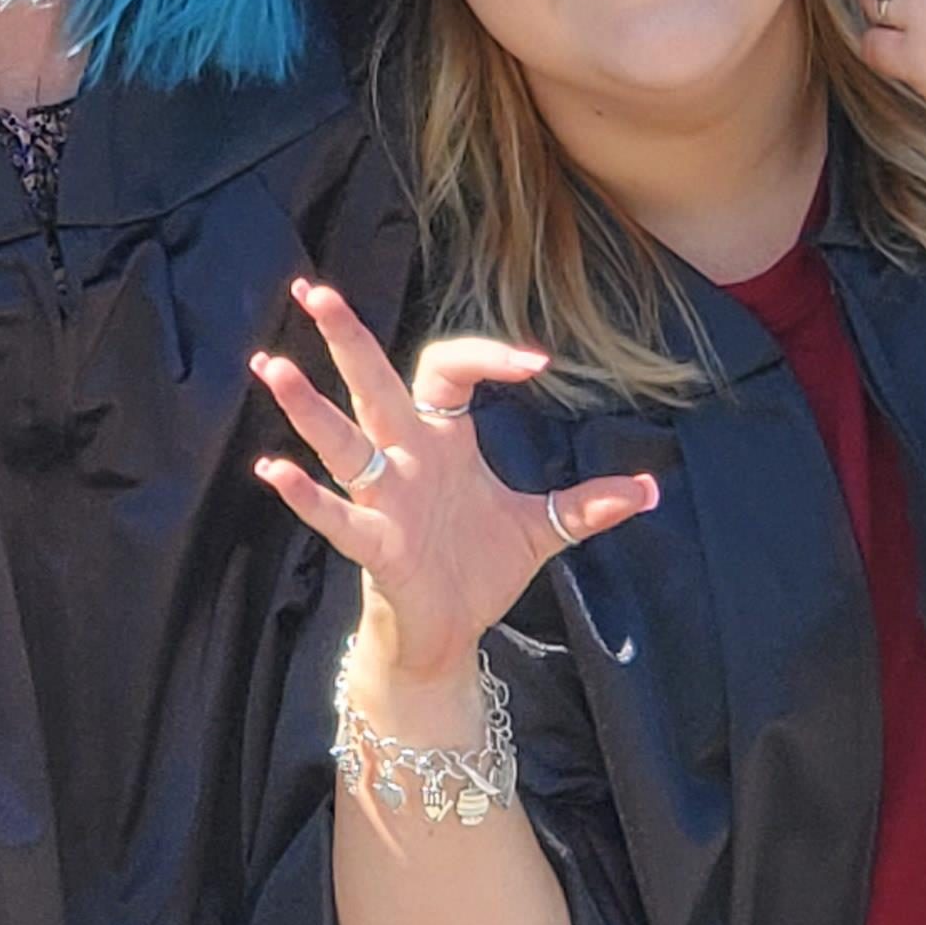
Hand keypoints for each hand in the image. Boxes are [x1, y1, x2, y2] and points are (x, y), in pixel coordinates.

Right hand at [250, 277, 658, 685]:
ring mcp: (384, 500)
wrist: (448, 635)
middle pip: (372, 385)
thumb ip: (589, 504)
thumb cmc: (476, 571)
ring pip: (341, 442)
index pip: (450, 370)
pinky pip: (338, 515)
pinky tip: (274, 470)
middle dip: (345, 338)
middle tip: (314, 289)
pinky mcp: (375, 546)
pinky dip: (306, 495)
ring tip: (272, 364)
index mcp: (441, 440)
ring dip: (307, 407)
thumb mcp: (540, 528)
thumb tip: (653, 489)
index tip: (538, 364)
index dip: (488, 356)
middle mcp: (404, 459)